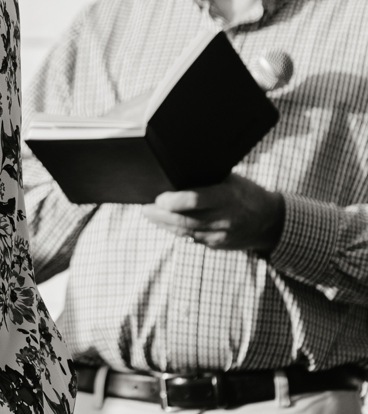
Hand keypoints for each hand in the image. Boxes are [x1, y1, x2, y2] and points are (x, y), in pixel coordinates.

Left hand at [141, 174, 285, 252]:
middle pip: (185, 220)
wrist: (270, 222)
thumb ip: (207, 178)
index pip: (195, 201)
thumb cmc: (247, 193)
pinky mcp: (216, 244)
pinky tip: (164, 223)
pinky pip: (191, 238)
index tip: (158, 197)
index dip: (173, 201)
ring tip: (149, 214)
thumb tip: (177, 169)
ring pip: (185, 232)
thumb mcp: (232, 180)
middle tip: (144, 207)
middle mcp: (223, 219)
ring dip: (163, 224)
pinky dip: (175, 231)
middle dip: (160, 214)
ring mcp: (220, 235)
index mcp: (227, 198)